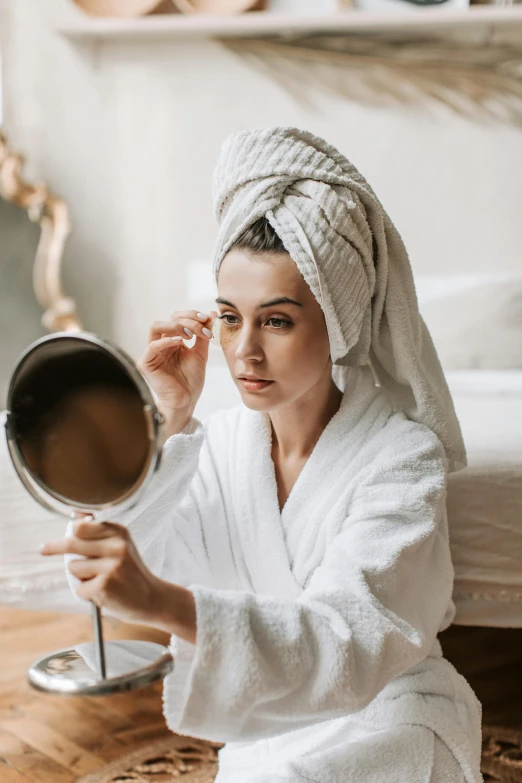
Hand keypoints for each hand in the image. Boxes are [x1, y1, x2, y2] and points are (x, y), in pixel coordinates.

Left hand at [40, 518, 195, 641]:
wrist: (152, 598)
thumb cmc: (131, 571)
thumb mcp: (121, 544)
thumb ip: (98, 530)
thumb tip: (75, 512)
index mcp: (119, 532)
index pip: (82, 526)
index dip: (71, 530)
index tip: (63, 533)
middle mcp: (117, 546)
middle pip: (72, 543)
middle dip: (53, 547)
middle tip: (42, 549)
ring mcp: (111, 566)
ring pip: (73, 567)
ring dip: (80, 576)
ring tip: (99, 579)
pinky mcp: (105, 586)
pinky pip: (79, 588)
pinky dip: (86, 593)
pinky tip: (104, 593)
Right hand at [137, 310, 217, 428]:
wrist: (186, 401)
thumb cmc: (191, 380)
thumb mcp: (200, 353)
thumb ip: (203, 334)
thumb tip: (211, 314)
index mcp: (171, 340)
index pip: (177, 317)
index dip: (192, 315)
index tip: (208, 319)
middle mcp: (160, 343)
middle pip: (168, 319)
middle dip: (188, 320)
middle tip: (203, 327)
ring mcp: (152, 352)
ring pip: (157, 326)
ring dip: (176, 326)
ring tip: (191, 334)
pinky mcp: (146, 363)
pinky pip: (153, 346)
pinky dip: (167, 341)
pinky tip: (180, 343)